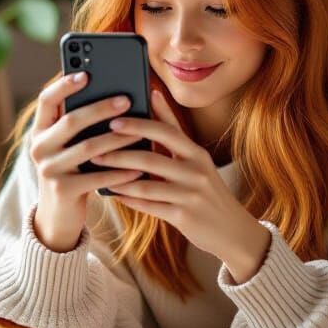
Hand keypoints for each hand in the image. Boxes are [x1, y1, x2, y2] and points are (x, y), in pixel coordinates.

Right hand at [29, 72, 146, 251]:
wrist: (59, 215)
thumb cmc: (73, 170)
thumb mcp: (69, 145)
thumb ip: (80, 123)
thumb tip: (116, 93)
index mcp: (39, 130)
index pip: (46, 100)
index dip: (64, 85)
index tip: (86, 73)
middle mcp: (39, 147)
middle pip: (71, 121)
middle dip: (100, 108)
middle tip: (127, 100)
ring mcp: (49, 169)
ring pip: (88, 148)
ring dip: (117, 139)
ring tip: (141, 131)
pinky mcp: (63, 190)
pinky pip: (97, 177)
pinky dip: (120, 172)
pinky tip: (139, 167)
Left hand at [91, 89, 270, 275]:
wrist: (232, 229)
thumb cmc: (207, 190)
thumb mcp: (197, 161)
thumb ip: (174, 136)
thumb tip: (153, 98)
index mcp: (197, 153)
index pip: (166, 131)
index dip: (139, 124)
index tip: (114, 119)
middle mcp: (195, 171)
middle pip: (151, 157)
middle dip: (119, 152)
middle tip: (94, 148)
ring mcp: (190, 195)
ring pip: (146, 184)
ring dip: (118, 178)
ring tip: (98, 172)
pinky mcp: (184, 216)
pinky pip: (149, 206)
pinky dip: (129, 199)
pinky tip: (114, 194)